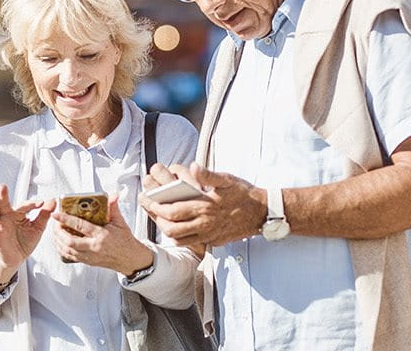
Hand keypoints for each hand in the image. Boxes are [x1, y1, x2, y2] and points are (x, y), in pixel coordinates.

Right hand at [0, 184, 50, 286]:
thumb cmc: (25, 242)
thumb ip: (44, 215)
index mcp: (18, 214)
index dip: (33, 204)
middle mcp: (7, 216)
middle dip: (3, 195)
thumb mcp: (38, 228)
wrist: (17, 259)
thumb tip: (53, 200)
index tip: (42, 203)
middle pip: (4, 203)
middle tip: (3, 186)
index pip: (24, 206)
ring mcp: (0, 225)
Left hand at [53, 193, 155, 275]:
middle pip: (70, 241)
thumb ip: (113, 208)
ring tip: (55, 232)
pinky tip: (60, 243)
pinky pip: (70, 257)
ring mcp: (90, 256)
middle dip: (58, 232)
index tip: (57, 214)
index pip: (80, 226)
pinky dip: (62, 249)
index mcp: (102, 235)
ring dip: (58, 241)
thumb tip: (112, 195)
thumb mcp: (120, 222)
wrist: (130, 259)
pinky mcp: (88, 262)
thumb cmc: (125, 241)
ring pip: (68, 250)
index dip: (66, 219)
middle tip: (55, 224)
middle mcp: (94, 247)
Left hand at [141, 164, 267, 247]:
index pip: (173, 211)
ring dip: (166, 230)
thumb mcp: (226, 179)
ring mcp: (210, 235)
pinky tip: (177, 227)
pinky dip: (180, 237)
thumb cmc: (244, 194)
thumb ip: (208, 174)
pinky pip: (191, 243)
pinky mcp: (214, 241)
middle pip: (172, 228)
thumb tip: (193, 166)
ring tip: (160, 219)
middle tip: (150, 209)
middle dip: (156, 219)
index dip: (156, 207)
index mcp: (206, 207)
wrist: (262, 213)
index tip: (147, 200)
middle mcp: (206, 224)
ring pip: (179, 239)